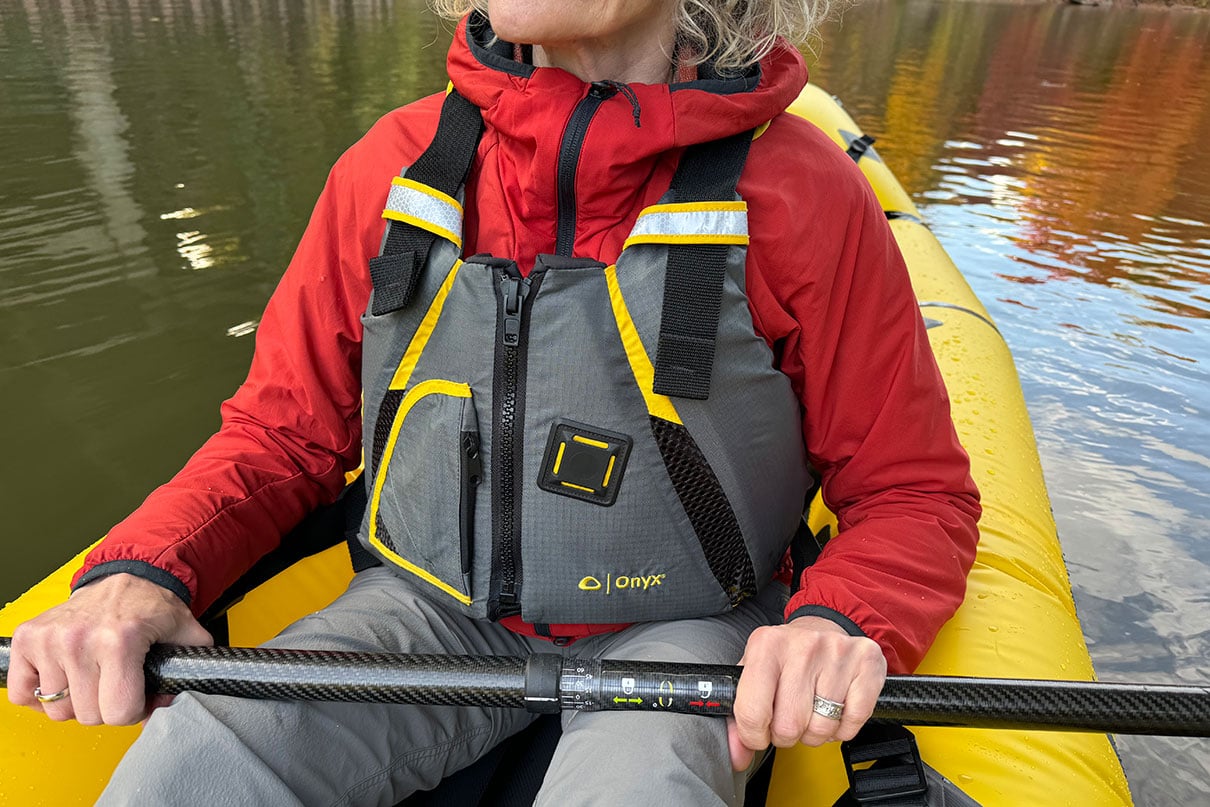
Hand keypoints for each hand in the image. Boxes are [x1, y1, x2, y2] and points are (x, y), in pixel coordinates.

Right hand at [7, 572, 212, 724]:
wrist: (129, 574)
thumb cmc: (153, 608)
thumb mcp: (186, 636)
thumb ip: (184, 675)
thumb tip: (167, 712)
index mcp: (121, 641)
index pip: (118, 712)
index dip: (133, 710)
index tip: (137, 695)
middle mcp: (81, 639)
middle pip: (87, 715)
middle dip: (106, 706)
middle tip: (115, 683)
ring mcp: (50, 639)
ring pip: (57, 709)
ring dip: (75, 701)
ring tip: (92, 677)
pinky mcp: (27, 639)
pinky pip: (21, 693)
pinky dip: (38, 695)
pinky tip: (63, 679)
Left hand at [727, 616, 886, 769]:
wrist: (822, 627)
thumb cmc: (785, 656)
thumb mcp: (753, 674)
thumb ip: (739, 716)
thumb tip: (738, 756)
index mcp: (766, 645)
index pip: (752, 712)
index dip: (753, 735)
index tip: (758, 733)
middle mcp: (802, 646)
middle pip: (789, 726)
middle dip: (787, 734)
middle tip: (789, 718)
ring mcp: (837, 653)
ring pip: (822, 728)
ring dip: (815, 732)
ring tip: (812, 710)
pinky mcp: (867, 663)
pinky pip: (852, 723)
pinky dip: (842, 728)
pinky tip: (835, 708)